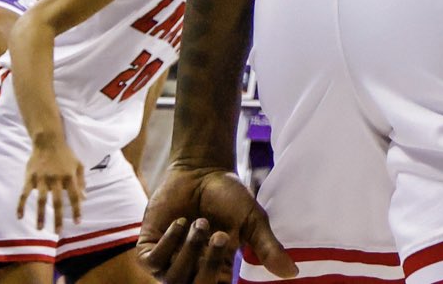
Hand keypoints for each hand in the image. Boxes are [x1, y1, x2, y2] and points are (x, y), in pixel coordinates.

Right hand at [20, 135, 85, 230]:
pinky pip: (24, 193)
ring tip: (40, 228)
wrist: (48, 141)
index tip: (77, 222)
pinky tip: (20, 216)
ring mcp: (42, 178)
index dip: (76, 209)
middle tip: (58, 232)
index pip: (74, 196)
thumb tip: (84, 198)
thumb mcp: (78, 164)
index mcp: (69, 176)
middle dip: (58, 218)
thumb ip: (81, 181)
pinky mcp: (30, 178)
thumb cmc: (65, 154)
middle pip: (57, 201)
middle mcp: (56, 178)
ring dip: (40, 215)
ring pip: (41, 200)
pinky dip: (21, 205)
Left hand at [139, 167, 294, 283]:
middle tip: (221, 236)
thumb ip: (268, 247)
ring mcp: (168, 263)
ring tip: (200, 222)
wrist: (202, 169)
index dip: (219, 279)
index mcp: (217, 272)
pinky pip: (153, 262)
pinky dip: (169, 242)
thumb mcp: (252, 220)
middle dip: (209, 266)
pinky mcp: (149, 249)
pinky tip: (180, 221)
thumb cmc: (229, 195)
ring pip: (172, 279)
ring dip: (190, 249)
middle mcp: (191, 273)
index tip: (227, 258)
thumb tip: (293, 273)